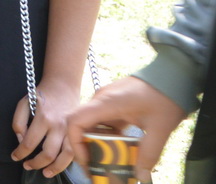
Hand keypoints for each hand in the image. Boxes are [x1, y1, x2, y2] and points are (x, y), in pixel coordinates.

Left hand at [12, 79, 81, 176]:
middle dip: (36, 163)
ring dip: (55, 168)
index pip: (29, 142)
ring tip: (45, 173)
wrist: (63, 86)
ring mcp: (71, 130)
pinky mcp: (79, 133)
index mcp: (43, 118)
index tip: (15, 157)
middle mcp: (58, 126)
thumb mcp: (24, 102)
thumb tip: (21, 140)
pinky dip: (68, 162)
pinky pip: (76, 152)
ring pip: (65, 157)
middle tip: (27, 166)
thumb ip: (18, 121)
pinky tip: (59, 165)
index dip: (20, 153)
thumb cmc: (41, 95)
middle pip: (48, 154)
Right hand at [66, 76, 188, 179]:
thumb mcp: (160, 129)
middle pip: (80, 126)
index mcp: (107, 103)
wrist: (172, 75)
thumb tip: (141, 177)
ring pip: (90, 125)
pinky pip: (101, 122)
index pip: (75, 122)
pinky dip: (105, 137)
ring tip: (108, 161)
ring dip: (96, 143)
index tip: (89, 162)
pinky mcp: (112, 103)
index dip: (76, 144)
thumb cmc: (165, 97)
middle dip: (86, 149)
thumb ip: (149, 154)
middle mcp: (100, 100)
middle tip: (98, 167)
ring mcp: (105, 101)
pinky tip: (118, 147)